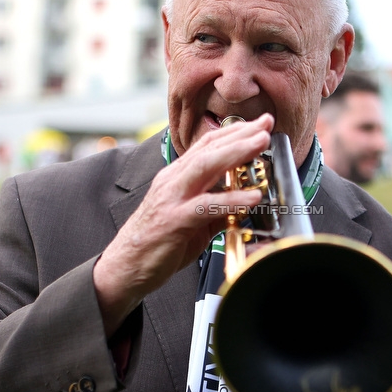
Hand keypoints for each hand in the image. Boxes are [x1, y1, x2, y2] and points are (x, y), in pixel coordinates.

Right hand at [93, 114, 274, 333]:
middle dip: (239, 134)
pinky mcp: (173, 221)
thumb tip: (240, 206)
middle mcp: (172, 182)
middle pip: (208, 149)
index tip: (258, 124)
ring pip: (205, 166)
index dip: (233, 132)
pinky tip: (252, 198)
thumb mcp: (190, 221)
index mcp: (176, 178)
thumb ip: (214, 210)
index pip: (206, 146)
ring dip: (236, 153)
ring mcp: (171, 199)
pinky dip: (231, 200)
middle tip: (266, 124)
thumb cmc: (156, 243)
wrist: (125, 268)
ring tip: (261, 145)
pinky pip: (206, 206)